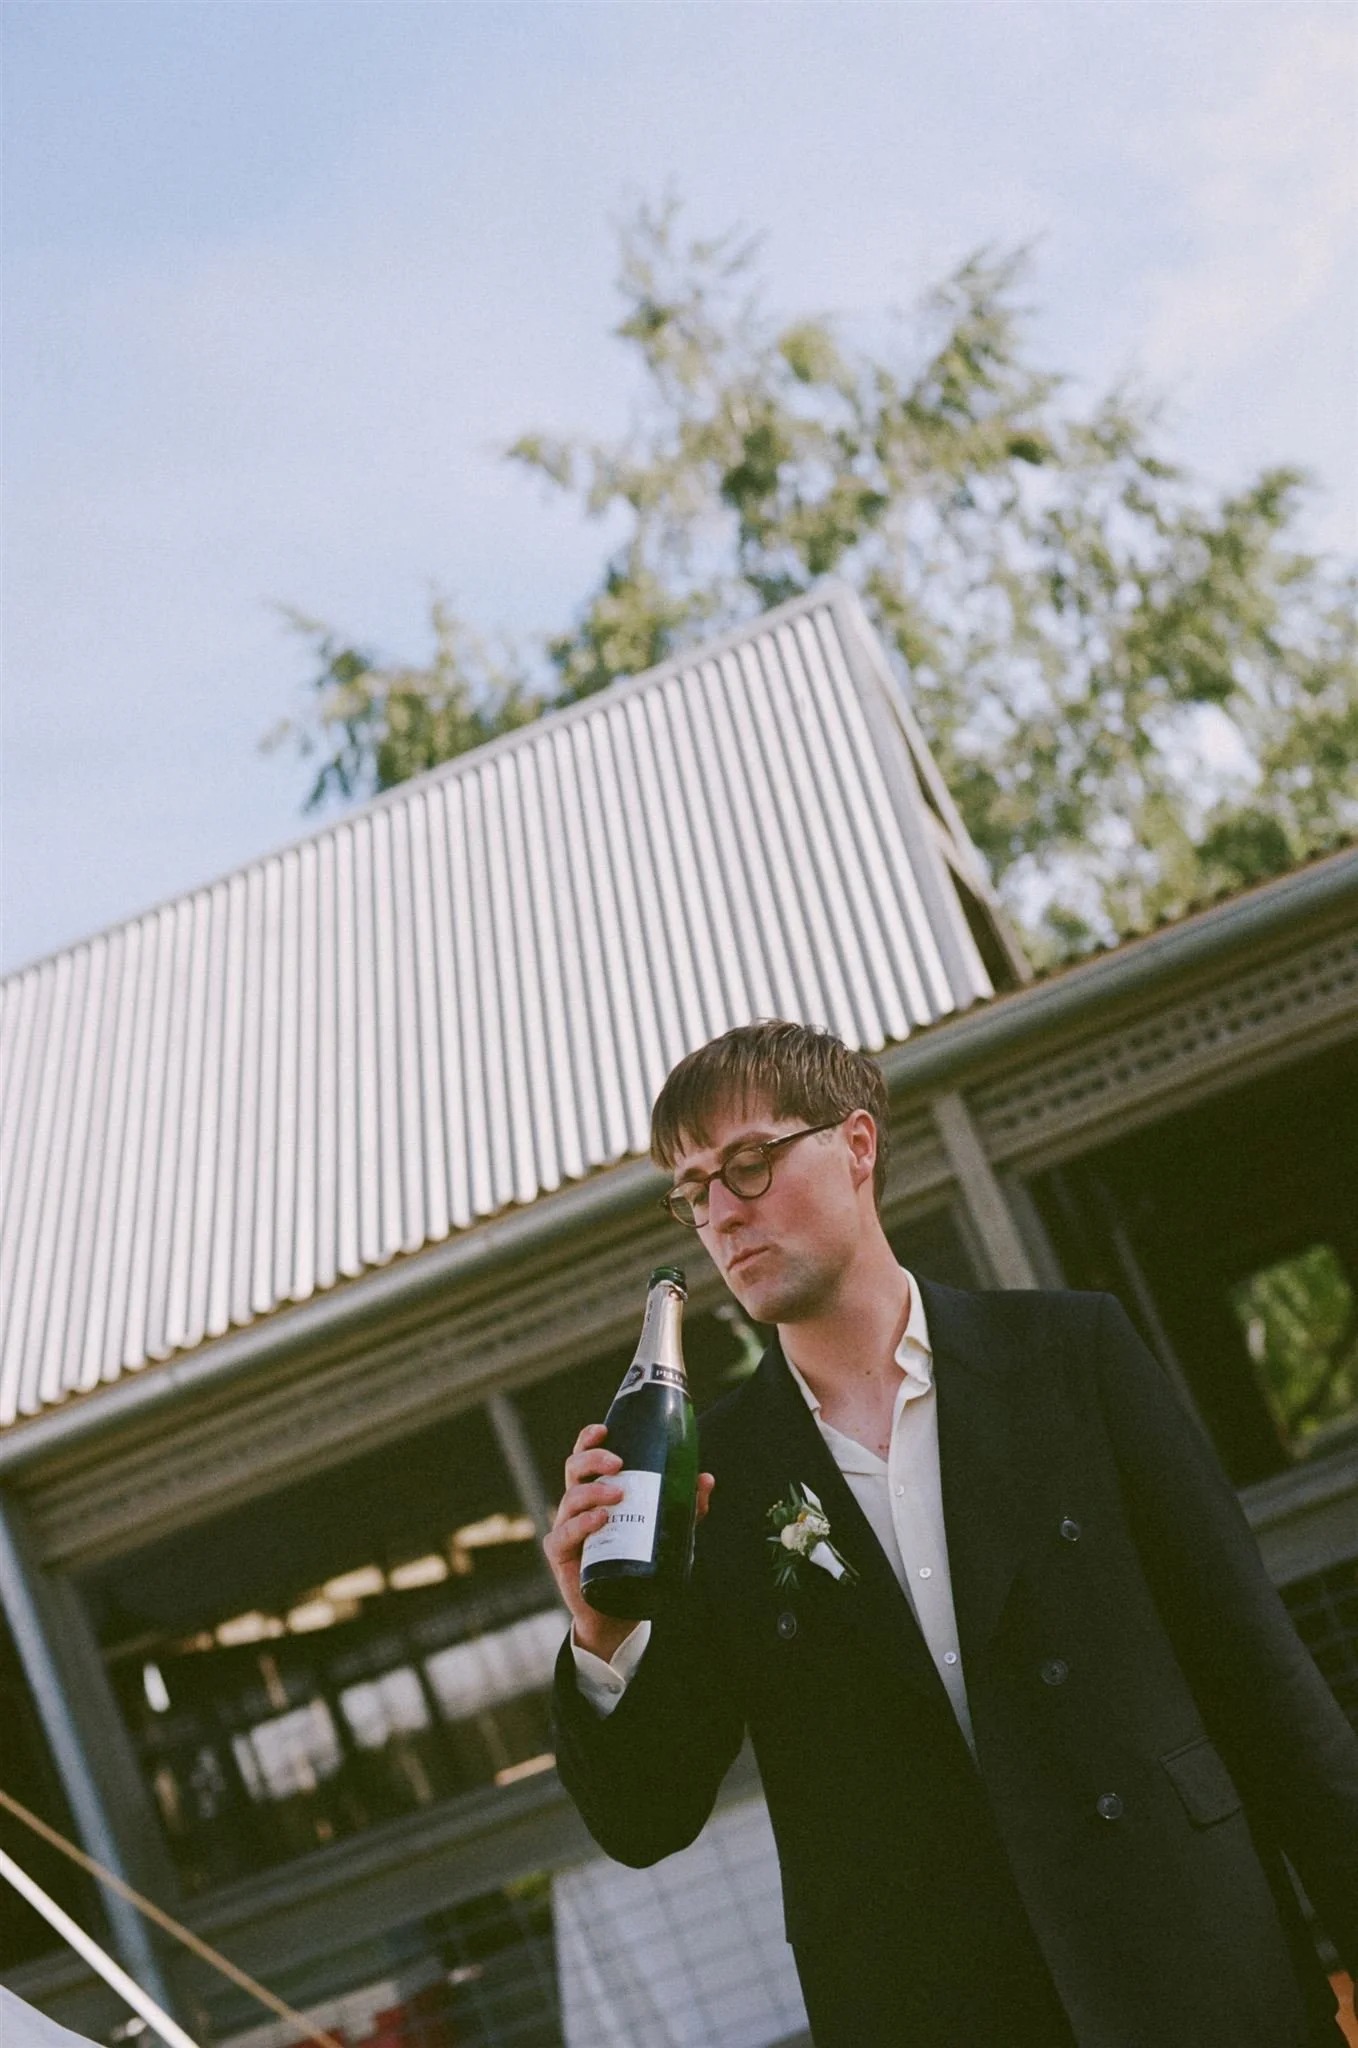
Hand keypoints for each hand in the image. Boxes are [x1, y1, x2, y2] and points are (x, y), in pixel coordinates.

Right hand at [544, 1422, 715, 1662]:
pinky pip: (564, 1533)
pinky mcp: (561, 1553)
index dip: (589, 1439)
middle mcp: (577, 1505)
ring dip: (594, 1491)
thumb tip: (705, 1479)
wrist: (618, 1611)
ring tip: (618, 1494)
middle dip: (592, 1459)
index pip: (586, 1457)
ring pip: (570, 1498)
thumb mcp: (665, 1531)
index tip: (604, 1430)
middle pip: (574, 1469)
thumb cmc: (637, 1560)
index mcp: (596, 1491)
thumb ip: (685, 1506)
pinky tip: (600, 1520)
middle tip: (619, 1463)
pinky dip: (582, 1524)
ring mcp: (566, 1527)